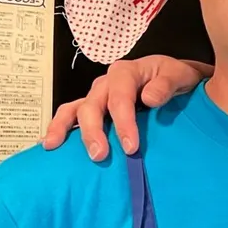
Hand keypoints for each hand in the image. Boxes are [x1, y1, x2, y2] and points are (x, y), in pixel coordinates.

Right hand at [43, 56, 211, 159]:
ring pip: (74, 108)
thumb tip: (149, 98)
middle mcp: (106, 83)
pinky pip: (70, 114)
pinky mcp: (92, 107)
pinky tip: (49, 145)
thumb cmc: (174, 77)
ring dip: (64, 128)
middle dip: (93, 131)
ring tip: (54, 146)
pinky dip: (59, 127)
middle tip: (99, 156)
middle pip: (92, 105)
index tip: (131, 147)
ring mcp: (96, 95)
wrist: (172, 77)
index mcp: (126, 72)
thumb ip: (166, 85)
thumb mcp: (178, 76)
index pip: (120, 98)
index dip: (123, 123)